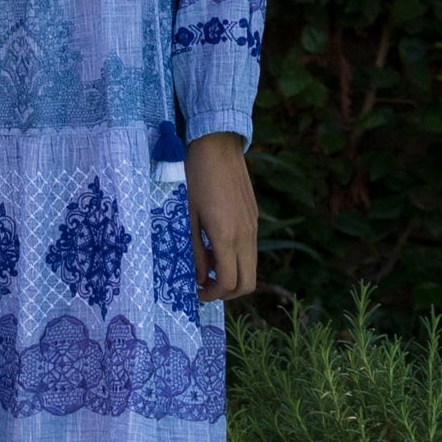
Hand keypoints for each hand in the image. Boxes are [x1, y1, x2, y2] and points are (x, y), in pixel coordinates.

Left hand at [184, 131, 256, 301]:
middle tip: (206, 286)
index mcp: (227, 237)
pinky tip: (217, 243)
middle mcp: (246, 235)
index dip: (212, 295)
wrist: (217, 146)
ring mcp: (253, 226)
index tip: (197, 291)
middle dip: (227, 293)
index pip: (228, 283)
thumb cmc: (194, 179)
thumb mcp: (187, 217)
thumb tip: (199, 277)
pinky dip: (237, 257)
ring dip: (233, 274)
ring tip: (209, 263)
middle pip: (248, 283)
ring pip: (252, 266)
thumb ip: (195, 251)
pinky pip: (251, 249)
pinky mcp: (254, 217)